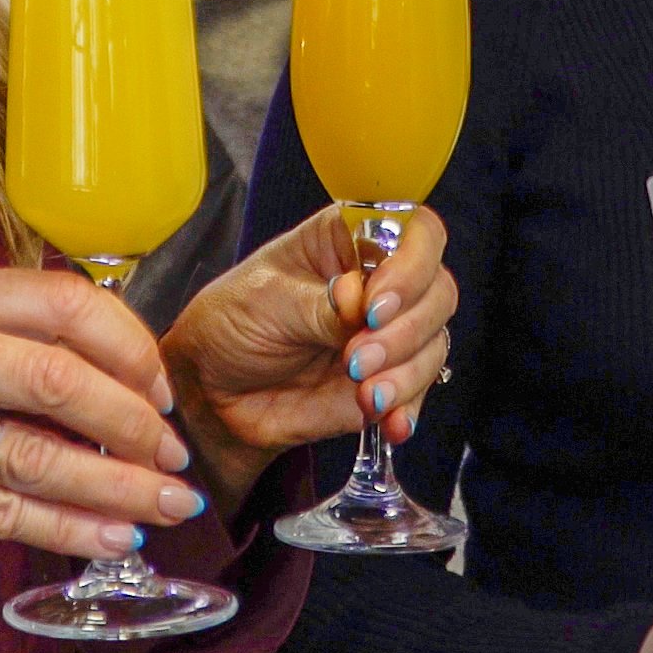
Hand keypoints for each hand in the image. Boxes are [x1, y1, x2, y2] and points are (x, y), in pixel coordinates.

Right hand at [0, 266, 208, 574]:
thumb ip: (11, 340)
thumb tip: (133, 371)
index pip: (58, 302)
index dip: (128, 345)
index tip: (162, 389)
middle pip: (54, 379)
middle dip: (133, 422)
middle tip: (175, 455)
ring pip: (37, 457)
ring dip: (118, 486)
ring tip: (167, 505)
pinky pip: (4, 513)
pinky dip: (71, 529)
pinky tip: (113, 537)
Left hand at [161, 203, 457, 514]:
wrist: (214, 392)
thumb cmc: (232, 324)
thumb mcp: (265, 301)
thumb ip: (319, 304)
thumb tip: (360, 301)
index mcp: (350, 240)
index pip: (415, 231)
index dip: (411, 265)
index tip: (375, 304)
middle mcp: (380, 282)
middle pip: (438, 289)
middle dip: (405, 328)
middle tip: (356, 356)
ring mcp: (388, 333)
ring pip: (435, 342)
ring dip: (406, 371)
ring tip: (363, 392)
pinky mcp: (386, 380)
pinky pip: (420, 391)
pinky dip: (410, 407)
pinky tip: (392, 421)